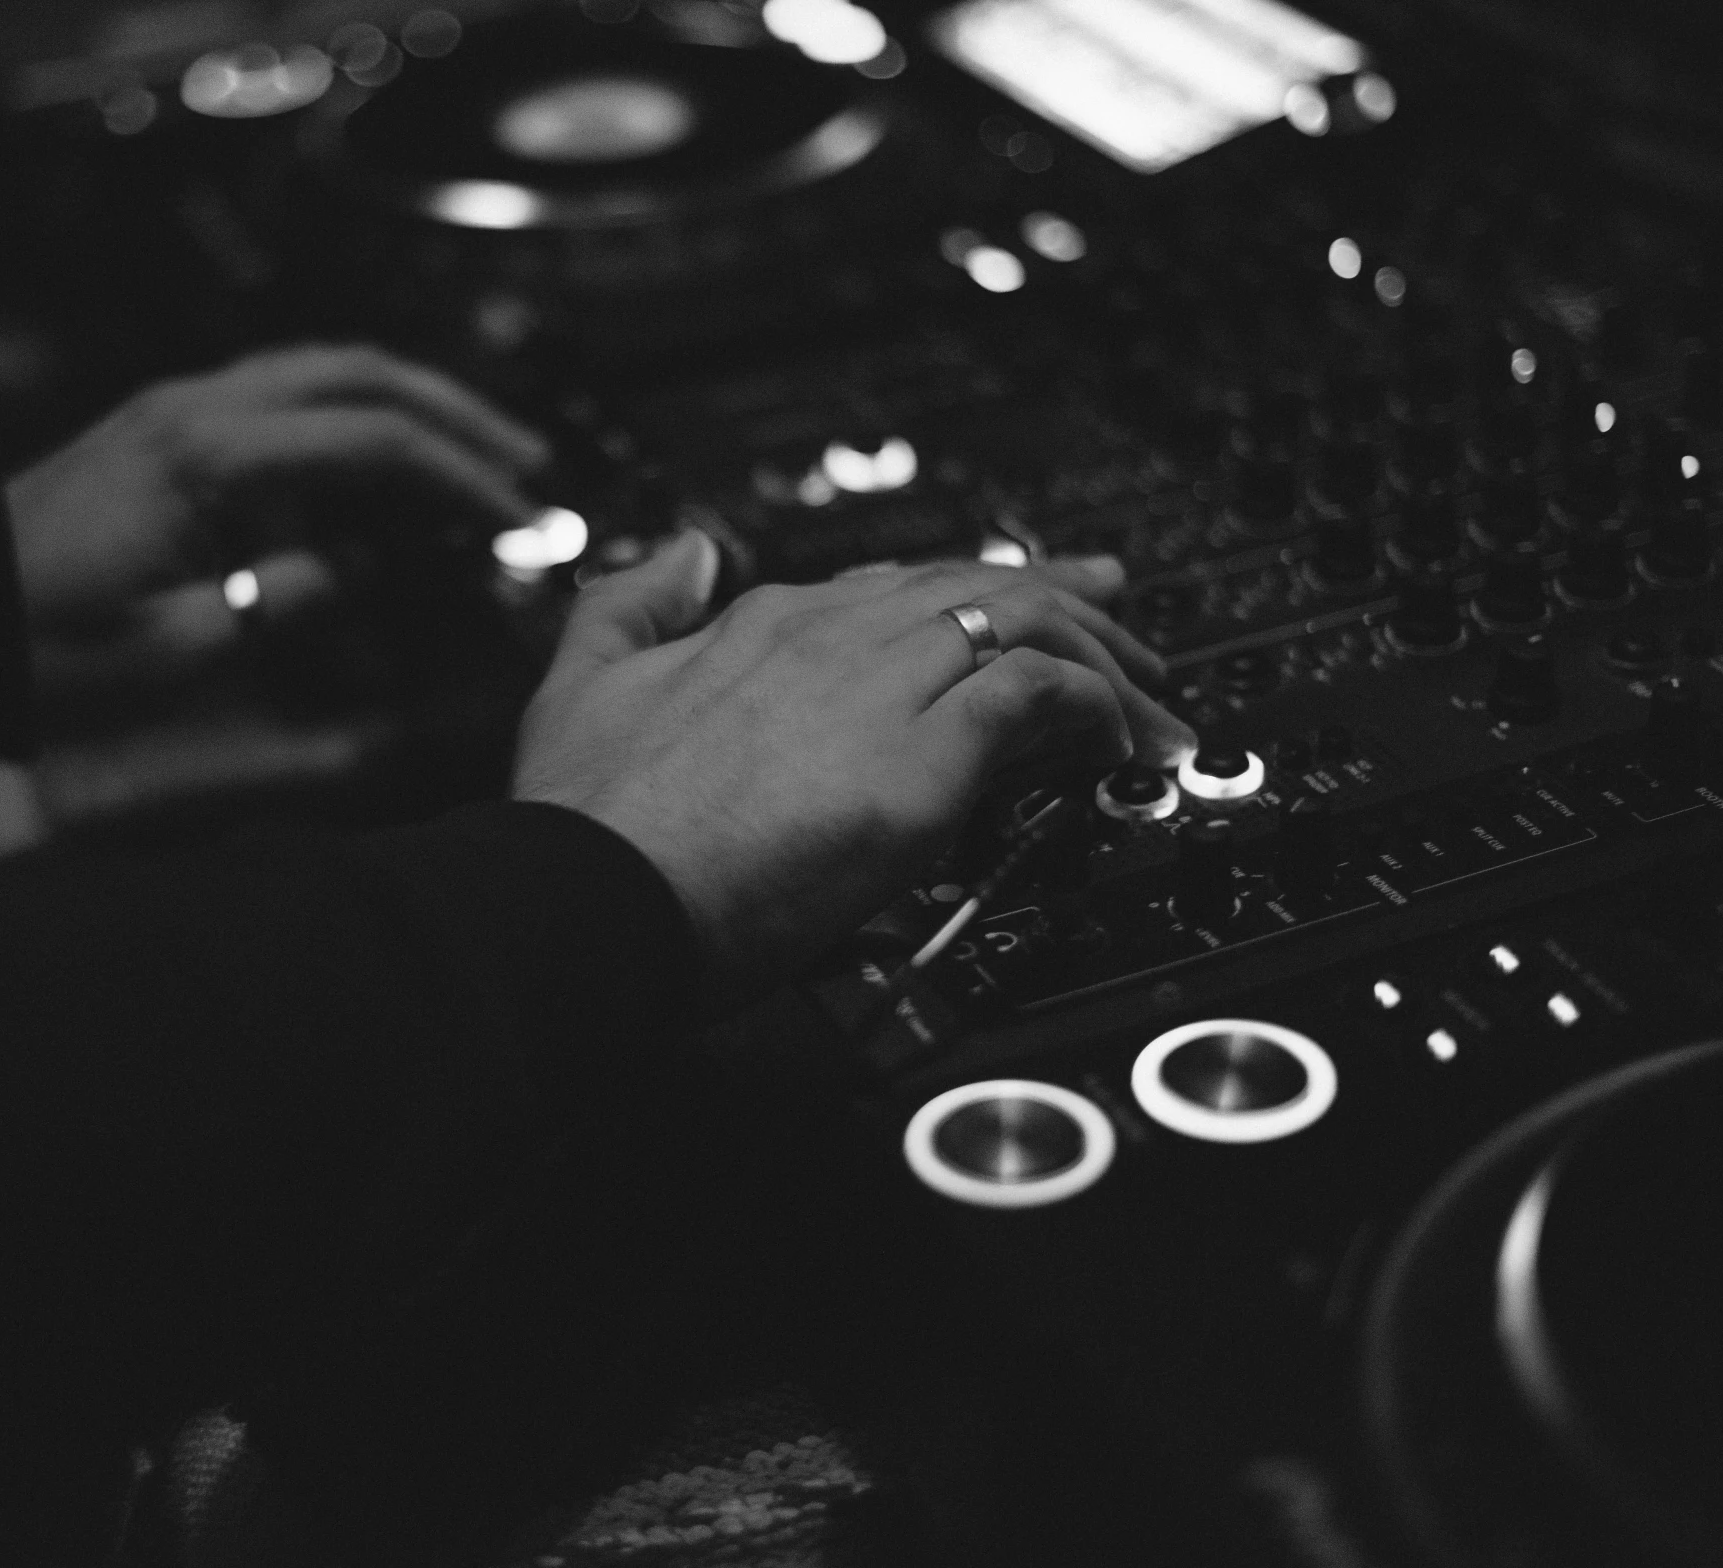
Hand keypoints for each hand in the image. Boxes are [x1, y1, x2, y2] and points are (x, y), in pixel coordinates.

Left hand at [6, 343, 548, 696]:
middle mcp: (199, 408)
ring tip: (479, 458)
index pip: (374, 441)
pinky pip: (284, 399)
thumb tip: (369, 569)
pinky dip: (353, 419)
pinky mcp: (168, 428)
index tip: (521, 525)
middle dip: (458, 417)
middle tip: (531, 469)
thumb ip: (287, 602)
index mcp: (208, 456)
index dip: (463, 480)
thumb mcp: (178, 651)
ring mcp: (180, 407)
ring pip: (325, 372)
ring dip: (411, 407)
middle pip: (362, 375)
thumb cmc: (45, 652)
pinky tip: (389, 470)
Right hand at [513, 536, 1194, 1007]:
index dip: (963, 594)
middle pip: (978, 590)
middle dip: (1063, 604)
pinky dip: (1091, 708)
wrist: (588, 899)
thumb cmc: (584, 824)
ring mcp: (879, 694)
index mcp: (760, 624)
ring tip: (1145, 698)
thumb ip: (630, 603)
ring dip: (1097, 658)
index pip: (893, 587)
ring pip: (1024, 627)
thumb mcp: (577, 683)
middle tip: (1119, 621)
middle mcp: (829, 639)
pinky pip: (1038, 699)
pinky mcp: (919, 764)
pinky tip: (1113, 741)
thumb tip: (680, 551)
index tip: (1002, 609)